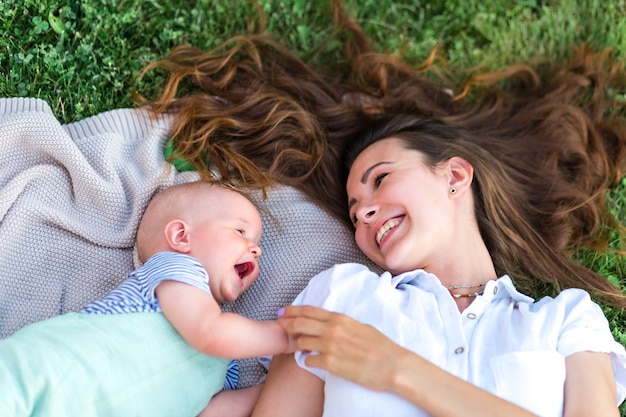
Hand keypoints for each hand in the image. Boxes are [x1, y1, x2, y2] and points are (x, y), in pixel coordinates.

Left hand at [277, 305, 406, 391]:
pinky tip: (311, 361)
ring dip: (299, 345)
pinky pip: (309, 361)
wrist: (392, 365)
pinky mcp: (330, 364)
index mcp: (340, 319)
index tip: (283, 312)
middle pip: (299, 324)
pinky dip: (307, 361)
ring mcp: (330, 347)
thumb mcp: (361, 326)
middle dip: (287, 325)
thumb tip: (331, 325)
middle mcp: (332, 330)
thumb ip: (342, 324)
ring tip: (301, 347)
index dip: (293, 310)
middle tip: (281, 327)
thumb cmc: (381, 347)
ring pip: (301, 343)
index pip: (309, 310)